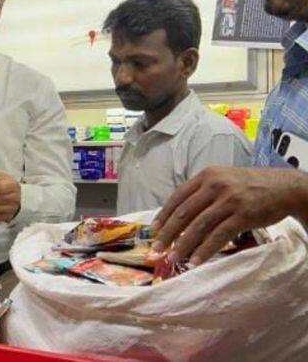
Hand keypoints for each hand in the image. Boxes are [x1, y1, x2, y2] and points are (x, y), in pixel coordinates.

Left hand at [152, 166, 307, 264]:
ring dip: (183, 245)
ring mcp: (229, 200)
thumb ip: (202, 192)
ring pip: (199, 226)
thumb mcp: (223, 180)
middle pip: (184, 213)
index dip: (164, 215)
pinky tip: (196, 261)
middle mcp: (215, 185)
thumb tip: (177, 214)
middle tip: (158, 248)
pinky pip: (218, 236)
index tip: (153, 230)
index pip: (178, 197)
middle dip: (168, 233)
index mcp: (206, 176)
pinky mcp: (243, 215)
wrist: (285, 187)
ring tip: (174, 258)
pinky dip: (205, 250)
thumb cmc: (250, 186)